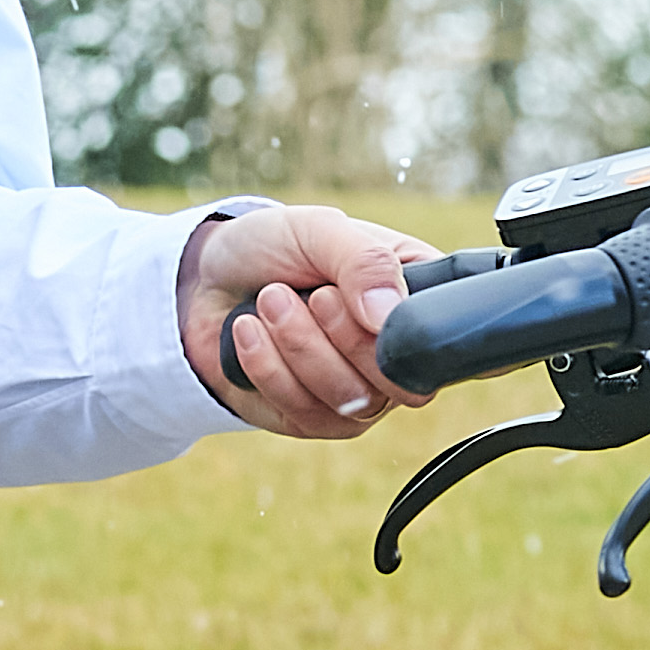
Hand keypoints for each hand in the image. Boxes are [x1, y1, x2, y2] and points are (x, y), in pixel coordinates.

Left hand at [186, 203, 442, 437]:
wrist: (205, 279)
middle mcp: (396, 354)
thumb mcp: (319, 230)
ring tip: (269, 300)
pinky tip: (247, 331)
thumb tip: (388, 318)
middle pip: (399, 382)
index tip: (352, 301)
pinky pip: (305, 414)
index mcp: (416, 299)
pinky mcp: (313, 418)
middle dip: (342, 336)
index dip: (407, 335)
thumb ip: (363, 262)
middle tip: (310, 294)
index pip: (444, 341)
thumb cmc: (273, 247)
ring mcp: (359, 391)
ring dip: (300, 346)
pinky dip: (269, 368)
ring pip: (352, 401)